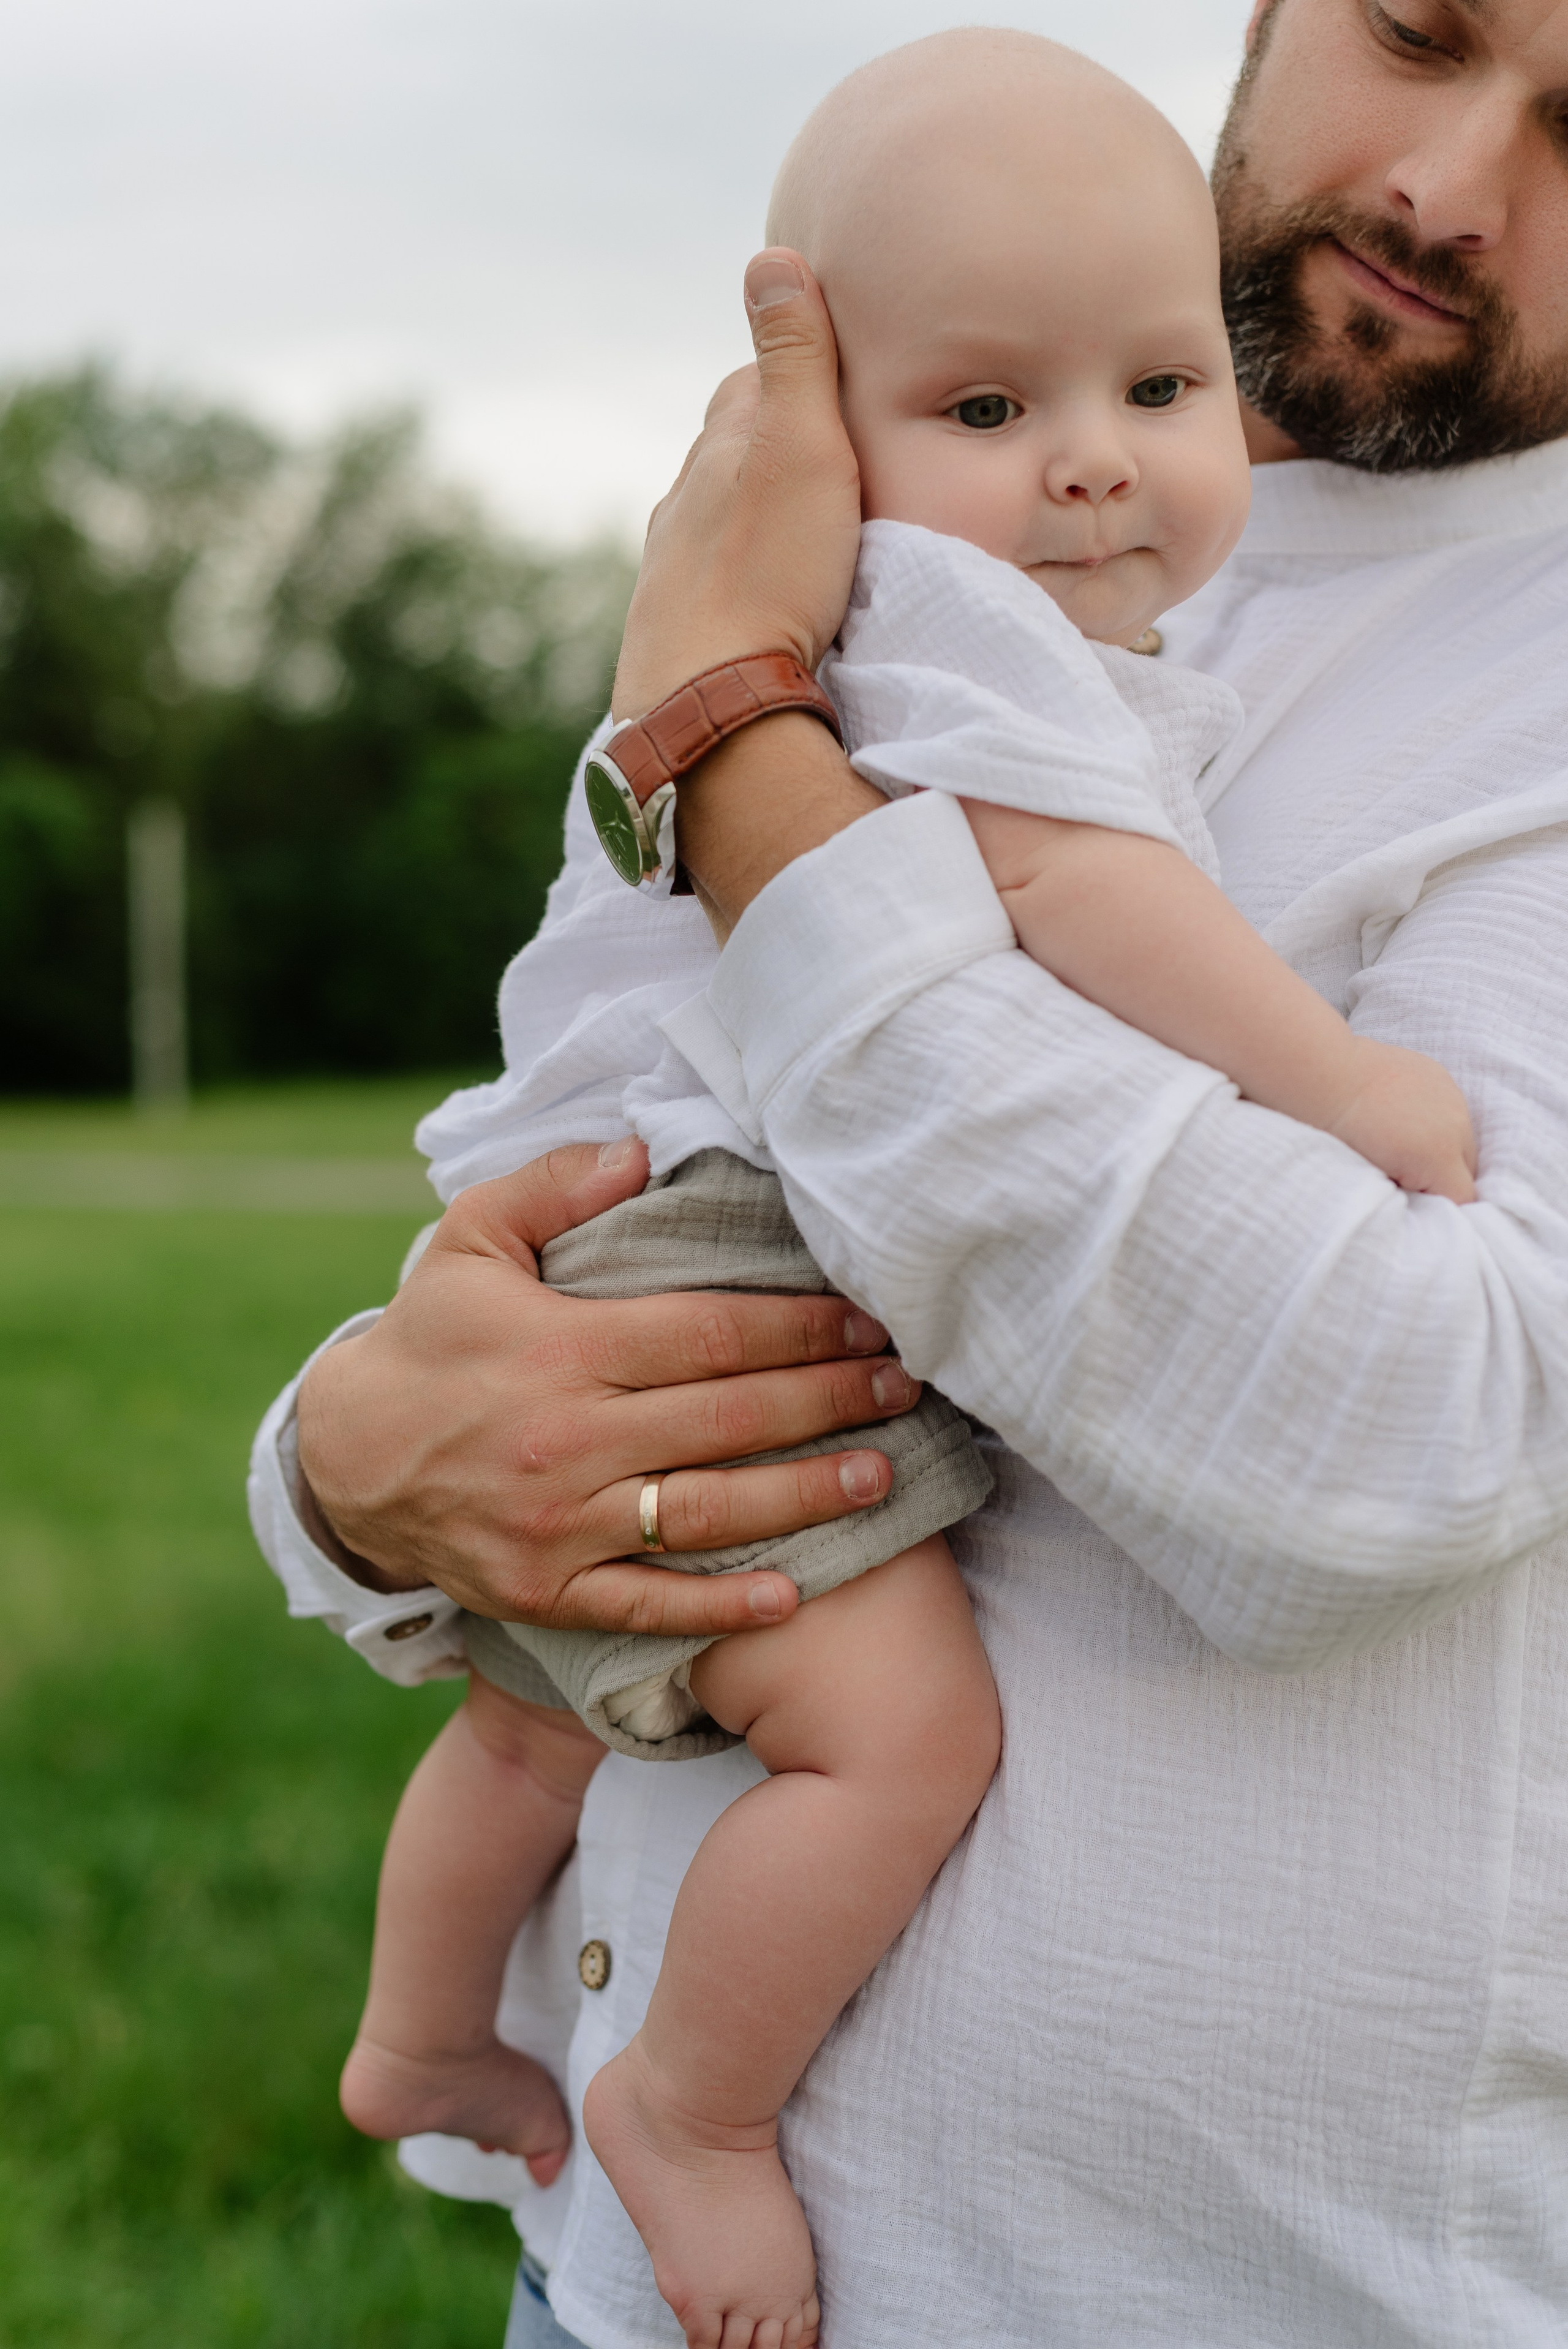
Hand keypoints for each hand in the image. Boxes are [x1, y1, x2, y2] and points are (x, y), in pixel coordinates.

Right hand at [295, 1142, 919, 1636]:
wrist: (344, 1461)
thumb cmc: (429, 1338)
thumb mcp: (468, 1239)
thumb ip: (554, 1186)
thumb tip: (643, 1149)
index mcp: (562, 1350)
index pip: (711, 1335)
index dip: (800, 1328)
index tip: (869, 1319)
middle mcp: (570, 1441)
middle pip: (731, 1418)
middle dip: (830, 1400)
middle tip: (906, 1385)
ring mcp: (561, 1526)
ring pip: (710, 1512)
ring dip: (806, 1494)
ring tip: (882, 1473)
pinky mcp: (549, 1592)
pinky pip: (650, 1604)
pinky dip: (724, 1603)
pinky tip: (794, 1590)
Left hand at [612, 250, 862, 720]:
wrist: (709, 701)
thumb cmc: (770, 570)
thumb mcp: (801, 446)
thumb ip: (794, 358)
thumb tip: (769, 258)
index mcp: (719, 446)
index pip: (755, 383)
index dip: (802, 376)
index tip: (844, 383)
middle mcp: (685, 499)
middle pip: (736, 452)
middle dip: (780, 446)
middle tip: (839, 458)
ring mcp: (675, 566)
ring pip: (724, 519)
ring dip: (763, 518)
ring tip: (814, 534)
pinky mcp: (677, 626)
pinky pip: (720, 580)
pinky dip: (748, 572)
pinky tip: (771, 596)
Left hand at [1329, 1037, 1477, 1203]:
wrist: (1325, 1080)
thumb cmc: (1339, 1135)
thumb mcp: (1375, 1178)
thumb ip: (1408, 1195)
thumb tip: (1419, 1201)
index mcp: (1439, 1157)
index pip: (1463, 1198)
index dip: (1437, 1204)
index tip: (1412, 1201)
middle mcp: (1455, 1126)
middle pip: (1467, 1169)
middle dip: (1442, 1177)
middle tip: (1404, 1176)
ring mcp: (1452, 1098)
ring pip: (1461, 1138)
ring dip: (1441, 1147)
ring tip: (1401, 1145)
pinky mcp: (1442, 1078)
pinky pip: (1450, 1109)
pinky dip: (1435, 1120)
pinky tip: (1402, 1118)